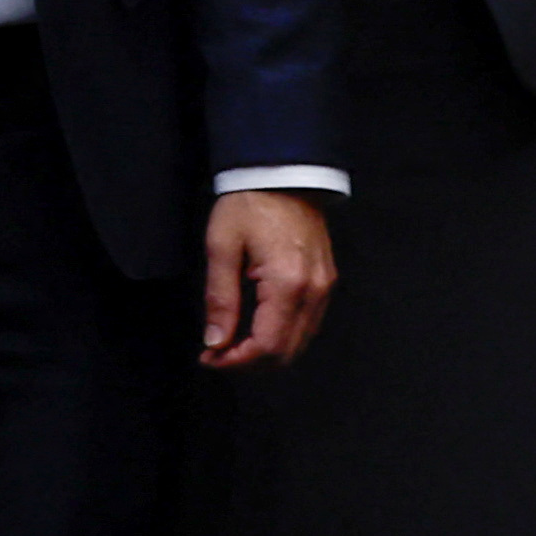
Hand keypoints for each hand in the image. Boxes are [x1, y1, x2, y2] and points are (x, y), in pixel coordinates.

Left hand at [201, 188, 334, 368]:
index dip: (237, 361)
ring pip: (300, 342)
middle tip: (217, 355)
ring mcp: (324, 287)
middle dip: (250, 362)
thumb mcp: (222, 246)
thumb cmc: (249, 202)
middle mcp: (314, 290)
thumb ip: (220, 298)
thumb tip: (215, 341)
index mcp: (288, 283)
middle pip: (287, 352)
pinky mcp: (325, 281)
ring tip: (231, 344)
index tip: (210, 359)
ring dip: (266, 352)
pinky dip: (282, 335)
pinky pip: (307, 324)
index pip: (268, 345)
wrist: (281, 173)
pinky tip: (256, 328)